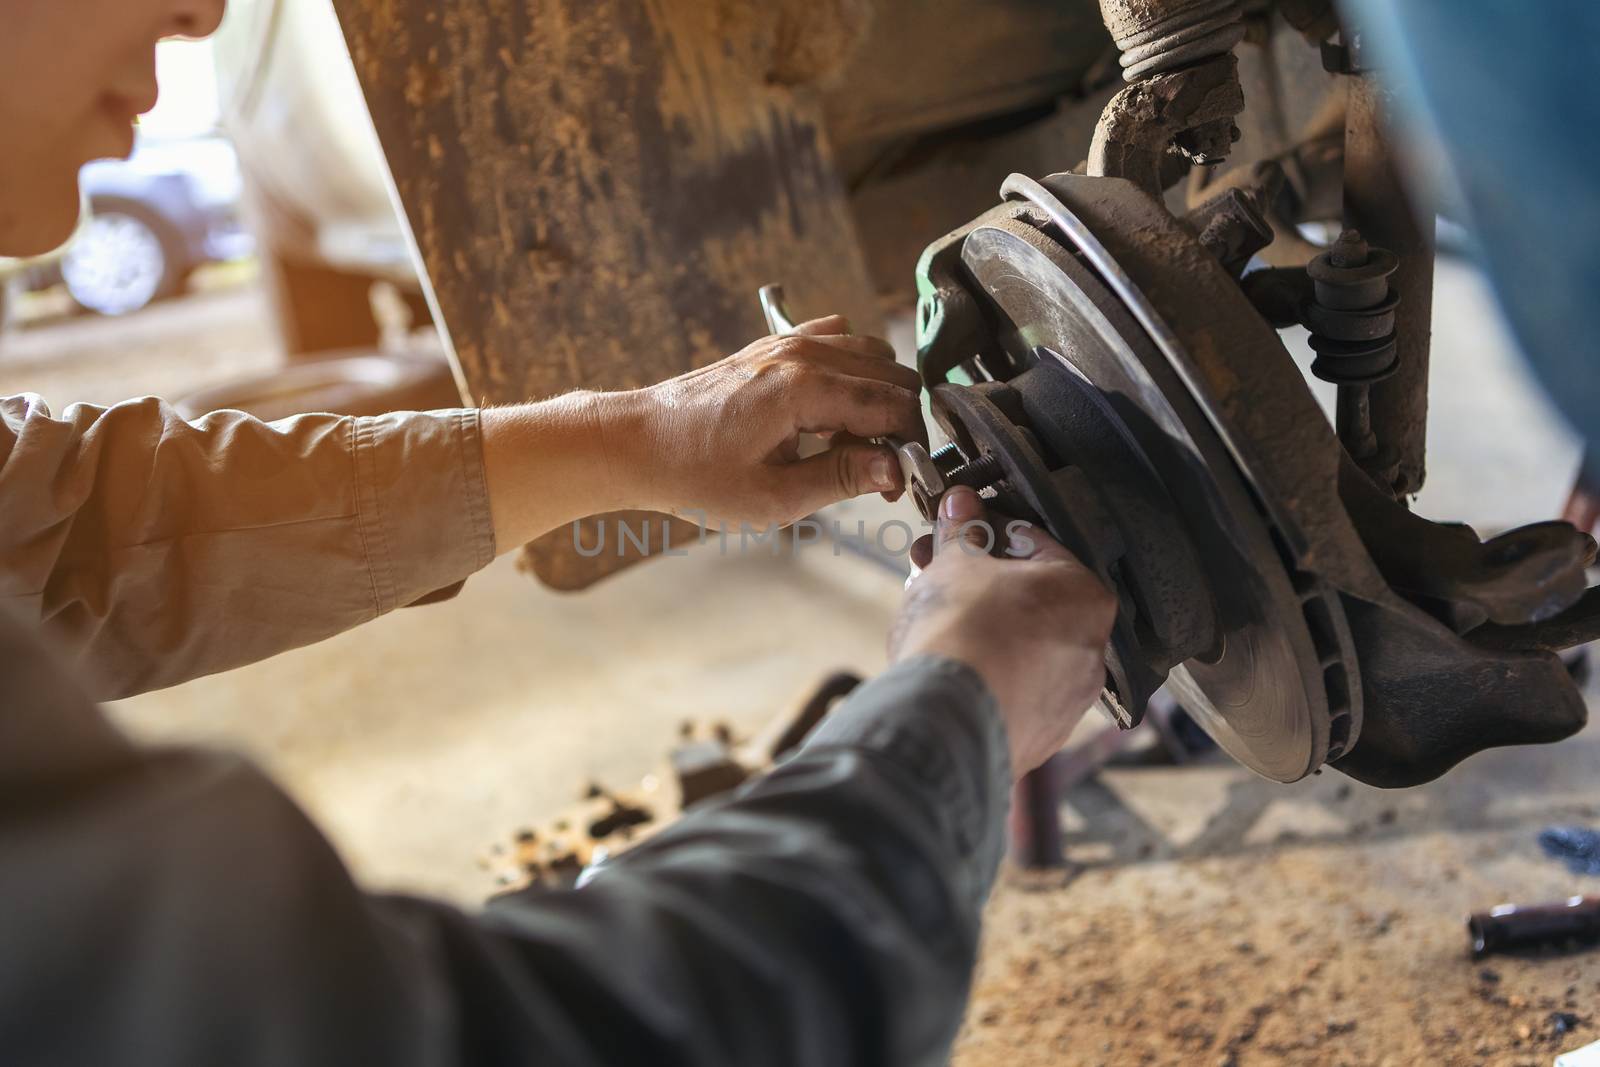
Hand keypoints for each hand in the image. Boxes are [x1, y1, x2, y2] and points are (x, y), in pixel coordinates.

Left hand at [607, 315, 926, 527]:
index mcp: (804, 389)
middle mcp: (801, 354)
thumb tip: (894, 469)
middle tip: (877, 472)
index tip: (896, 485)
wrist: (637, 443)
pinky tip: (828, 414)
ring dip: (876, 399)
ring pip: (870, 356)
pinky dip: (850, 374)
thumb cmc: (694, 475)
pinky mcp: (774, 344)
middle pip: (891, 376)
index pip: (892, 406)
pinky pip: (837, 343)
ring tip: (850, 446)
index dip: (906, 446)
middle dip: (898, 423)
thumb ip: (841, 479)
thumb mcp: (773, 498)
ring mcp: (787, 343)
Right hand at [891, 486, 1116, 777]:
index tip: (959, 527)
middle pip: (1027, 598)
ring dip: (979, 624)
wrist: (946, 719)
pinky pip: (1013, 688)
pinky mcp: (1041, 734)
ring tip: (931, 615)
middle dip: (977, 579)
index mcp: (1085, 594)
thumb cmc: (963, 631)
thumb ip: (963, 532)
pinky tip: (950, 662)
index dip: (986, 530)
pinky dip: (986, 671)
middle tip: (935, 569)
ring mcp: (1069, 698)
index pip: (1034, 544)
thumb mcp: (956, 564)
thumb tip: (961, 506)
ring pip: (1020, 645)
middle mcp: (1091, 649)